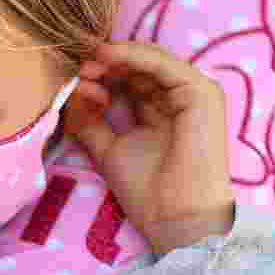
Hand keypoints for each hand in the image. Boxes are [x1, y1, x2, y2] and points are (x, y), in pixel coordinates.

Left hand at [62, 40, 235, 256]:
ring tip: (89, 65)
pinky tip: (107, 56)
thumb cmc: (148, 191)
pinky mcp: (201, 92)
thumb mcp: (107, 148)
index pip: (129, 79)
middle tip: (79, 69)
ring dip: (116, 57)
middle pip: (139, 66)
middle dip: (106, 64)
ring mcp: (193, 92)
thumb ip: (90, 121)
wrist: (176, 218)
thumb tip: (72, 92)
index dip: (102, 75)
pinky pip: (162, 64)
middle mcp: (179, 97)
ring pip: (150, 59)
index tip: (75, 80)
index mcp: (160, 110)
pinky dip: (133, 55)